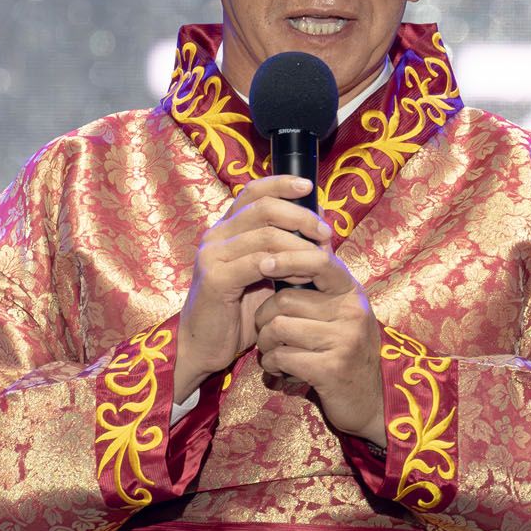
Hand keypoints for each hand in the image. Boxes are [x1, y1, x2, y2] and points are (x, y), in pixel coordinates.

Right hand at [172, 176, 326, 401]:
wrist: (205, 347)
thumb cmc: (237, 312)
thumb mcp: (263, 274)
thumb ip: (282, 249)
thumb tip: (318, 223)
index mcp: (225, 230)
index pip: (252, 191)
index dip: (281, 184)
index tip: (309, 187)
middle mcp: (215, 236)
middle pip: (263, 207)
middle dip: (300, 216)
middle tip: (325, 232)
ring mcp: (212, 256)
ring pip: (265, 234)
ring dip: (299, 243)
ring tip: (320, 257)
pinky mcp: (215, 279)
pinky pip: (257, 262)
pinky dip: (284, 265)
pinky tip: (300, 274)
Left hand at [253, 240, 384, 444]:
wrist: (373, 400)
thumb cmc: (347, 351)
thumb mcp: (342, 313)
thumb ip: (319, 287)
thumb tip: (284, 249)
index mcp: (351, 292)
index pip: (319, 261)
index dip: (287, 258)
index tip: (264, 263)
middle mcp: (352, 312)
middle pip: (285, 300)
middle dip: (264, 317)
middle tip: (266, 332)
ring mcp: (344, 340)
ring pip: (278, 328)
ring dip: (265, 344)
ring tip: (273, 352)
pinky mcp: (331, 369)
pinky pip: (282, 357)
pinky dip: (272, 365)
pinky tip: (279, 370)